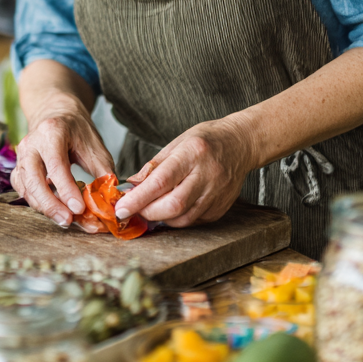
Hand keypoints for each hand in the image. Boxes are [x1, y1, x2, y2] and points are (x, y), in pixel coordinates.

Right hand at [10, 94, 114, 229]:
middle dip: (50, 204)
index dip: (66, 189)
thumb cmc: (77, 130)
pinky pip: (22, 189)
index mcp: (51, 132)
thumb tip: (110, 200)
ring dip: (43, 207)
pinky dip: (36, 203)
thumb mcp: (95, 145)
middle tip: (68, 220)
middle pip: (34, 179)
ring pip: (26, 187)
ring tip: (64, 220)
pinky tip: (52, 210)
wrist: (56, 114)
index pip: (56, 165)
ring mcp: (21, 156)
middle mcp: (31, 143)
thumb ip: (103, 172)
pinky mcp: (18, 167)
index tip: (79, 208)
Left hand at [114, 115, 259, 227]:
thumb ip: (154, 166)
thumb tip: (131, 185)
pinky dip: (177, 219)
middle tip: (133, 209)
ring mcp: (216, 194)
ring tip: (151, 207)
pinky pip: (193, 221)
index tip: (121, 208)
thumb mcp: (176, 142)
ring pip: (183, 219)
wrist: (241, 143)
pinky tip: (172, 207)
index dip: (138, 199)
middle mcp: (207, 176)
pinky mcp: (221, 208)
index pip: (161, 182)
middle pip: (173, 206)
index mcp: (192, 154)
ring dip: (161, 218)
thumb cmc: (206, 140)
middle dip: (147, 212)